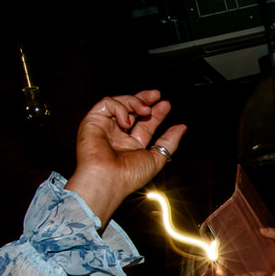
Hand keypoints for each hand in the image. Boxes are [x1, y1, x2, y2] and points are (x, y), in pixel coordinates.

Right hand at [65, 91, 185, 225]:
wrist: (107, 180)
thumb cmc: (128, 176)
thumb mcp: (157, 157)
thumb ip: (169, 141)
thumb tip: (182, 128)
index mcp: (131, 146)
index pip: (145, 124)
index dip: (156, 113)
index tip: (166, 105)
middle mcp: (117, 136)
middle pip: (131, 110)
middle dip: (143, 99)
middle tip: (156, 95)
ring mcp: (105, 128)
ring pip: (119, 103)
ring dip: (135, 102)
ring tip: (145, 110)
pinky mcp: (92, 121)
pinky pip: (106, 103)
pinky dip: (119, 107)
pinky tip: (126, 121)